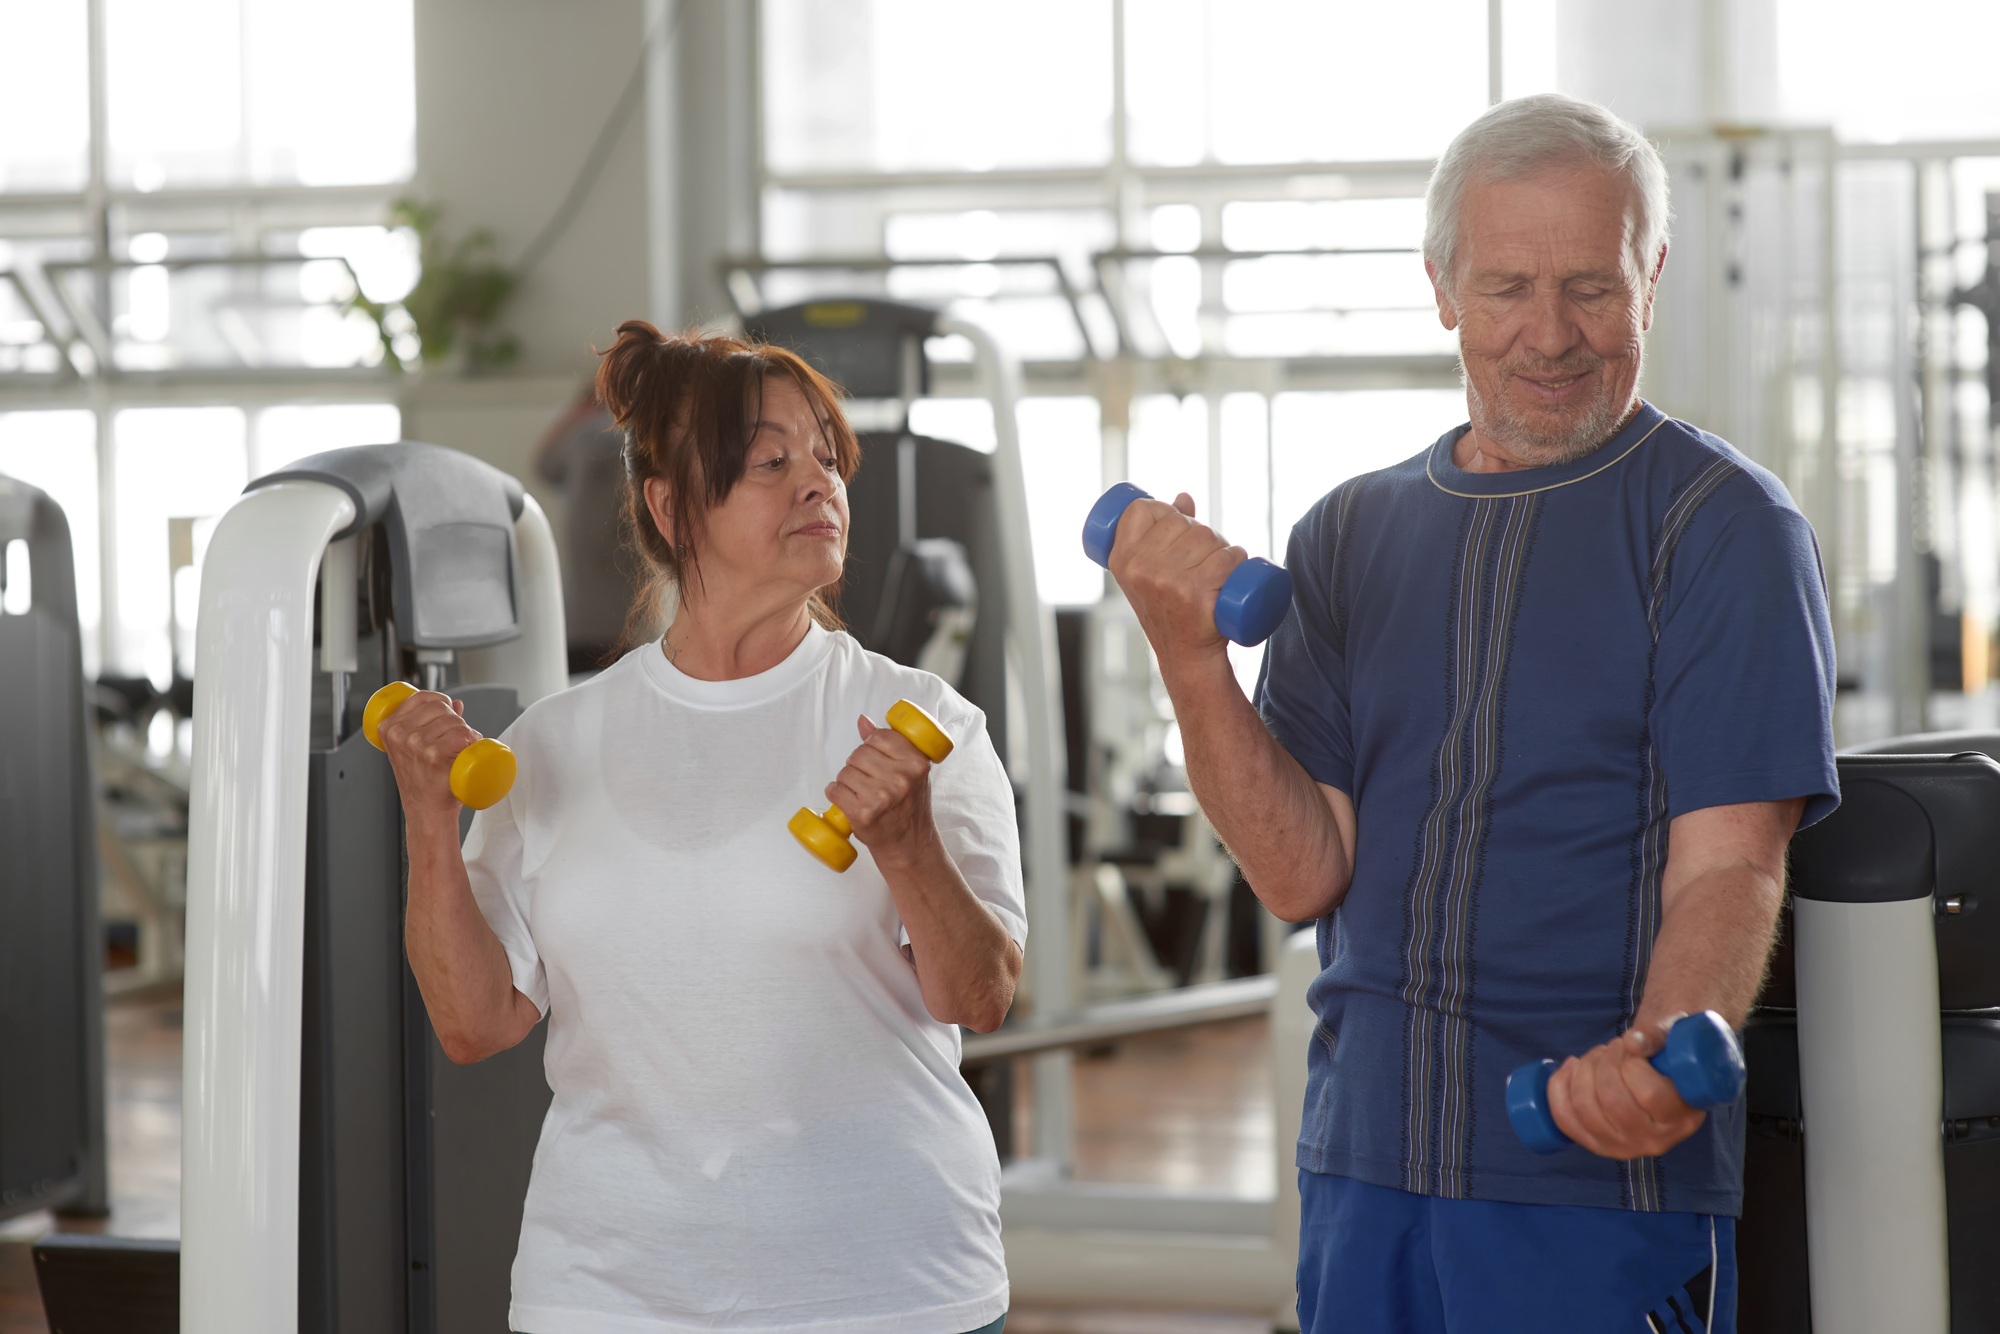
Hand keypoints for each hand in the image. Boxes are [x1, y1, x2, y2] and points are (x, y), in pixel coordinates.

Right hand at [375, 690, 483, 824]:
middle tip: (456, 740)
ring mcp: (416, 744)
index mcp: (389, 727)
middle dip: (456, 721)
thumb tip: (456, 703)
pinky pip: (462, 735)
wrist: (427, 811)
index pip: (421, 697)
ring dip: (466, 733)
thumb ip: (432, 722)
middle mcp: (399, 733)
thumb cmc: (423, 781)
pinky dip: (472, 741)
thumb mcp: (414, 748)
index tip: (448, 711)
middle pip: (441, 707)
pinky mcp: (433, 755)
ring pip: (455, 721)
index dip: (440, 701)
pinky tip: (467, 752)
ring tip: (461, 750)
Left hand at [826, 714, 937, 866]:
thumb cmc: (909, 806)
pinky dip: (835, 794)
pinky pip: (835, 791)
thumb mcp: (910, 771)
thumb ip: (889, 743)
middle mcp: (901, 778)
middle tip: (868, 781)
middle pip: (858, 753)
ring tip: (860, 793)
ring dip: (846, 781)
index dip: (872, 747)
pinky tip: (847, 801)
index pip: (879, 737)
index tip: (876, 760)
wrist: (909, 843)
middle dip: (857, 765)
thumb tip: (863, 721)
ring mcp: (882, 796)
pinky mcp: (864, 813)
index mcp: (915, 763)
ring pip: (845, 772)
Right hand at [1104, 492, 1246, 669]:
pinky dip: (1237, 558)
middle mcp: (1140, 569)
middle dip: (1201, 532)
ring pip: (1207, 537)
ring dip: (1223, 546)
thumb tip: (1184, 498)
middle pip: (1181, 522)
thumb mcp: (1151, 573)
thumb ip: (1162, 533)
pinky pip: (1225, 558)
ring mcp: (1167, 581)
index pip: (1141, 509)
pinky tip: (1236, 565)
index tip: (1176, 524)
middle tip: (1205, 555)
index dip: (1163, 510)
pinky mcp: (1195, 594)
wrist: (1186, 655)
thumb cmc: (1171, 609)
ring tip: (1220, 566)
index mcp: (1122, 559)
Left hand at [1545, 1015, 1705, 1159]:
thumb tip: (1633, 1042)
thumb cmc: (1668, 1055)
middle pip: (1612, 1101)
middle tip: (1612, 1047)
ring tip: (1596, 1056)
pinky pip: (1565, 1120)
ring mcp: (1623, 1148)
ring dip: (1582, 1072)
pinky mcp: (1596, 1145)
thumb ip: (1657, 1036)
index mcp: (1681, 1118)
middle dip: (1603, 1062)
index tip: (1631, 1045)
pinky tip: (1570, 1068)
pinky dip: (1558, 1089)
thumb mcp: (1673, 1039)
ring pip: (1585, 1109)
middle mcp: (1654, 1141)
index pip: (1649, 1094)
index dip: (1631, 1062)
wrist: (1660, 1080)